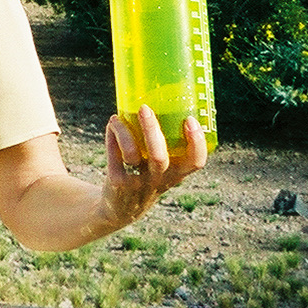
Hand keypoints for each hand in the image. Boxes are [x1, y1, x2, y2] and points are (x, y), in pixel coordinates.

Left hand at [100, 105, 207, 228]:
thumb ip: (165, 142)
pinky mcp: (118, 183)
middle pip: (159, 157)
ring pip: (132, 155)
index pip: (196, 163)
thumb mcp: (162, 166)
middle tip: (144, 107)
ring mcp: (137, 183)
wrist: (120, 209)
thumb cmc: (146, 175)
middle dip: (151, 130)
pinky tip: (113, 124)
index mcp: (176, 174)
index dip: (196, 142)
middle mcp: (159, 181)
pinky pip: (114, 156)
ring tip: (119, 117)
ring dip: (124, 132)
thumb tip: (161, 98)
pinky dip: (112, 137)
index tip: (190, 120)